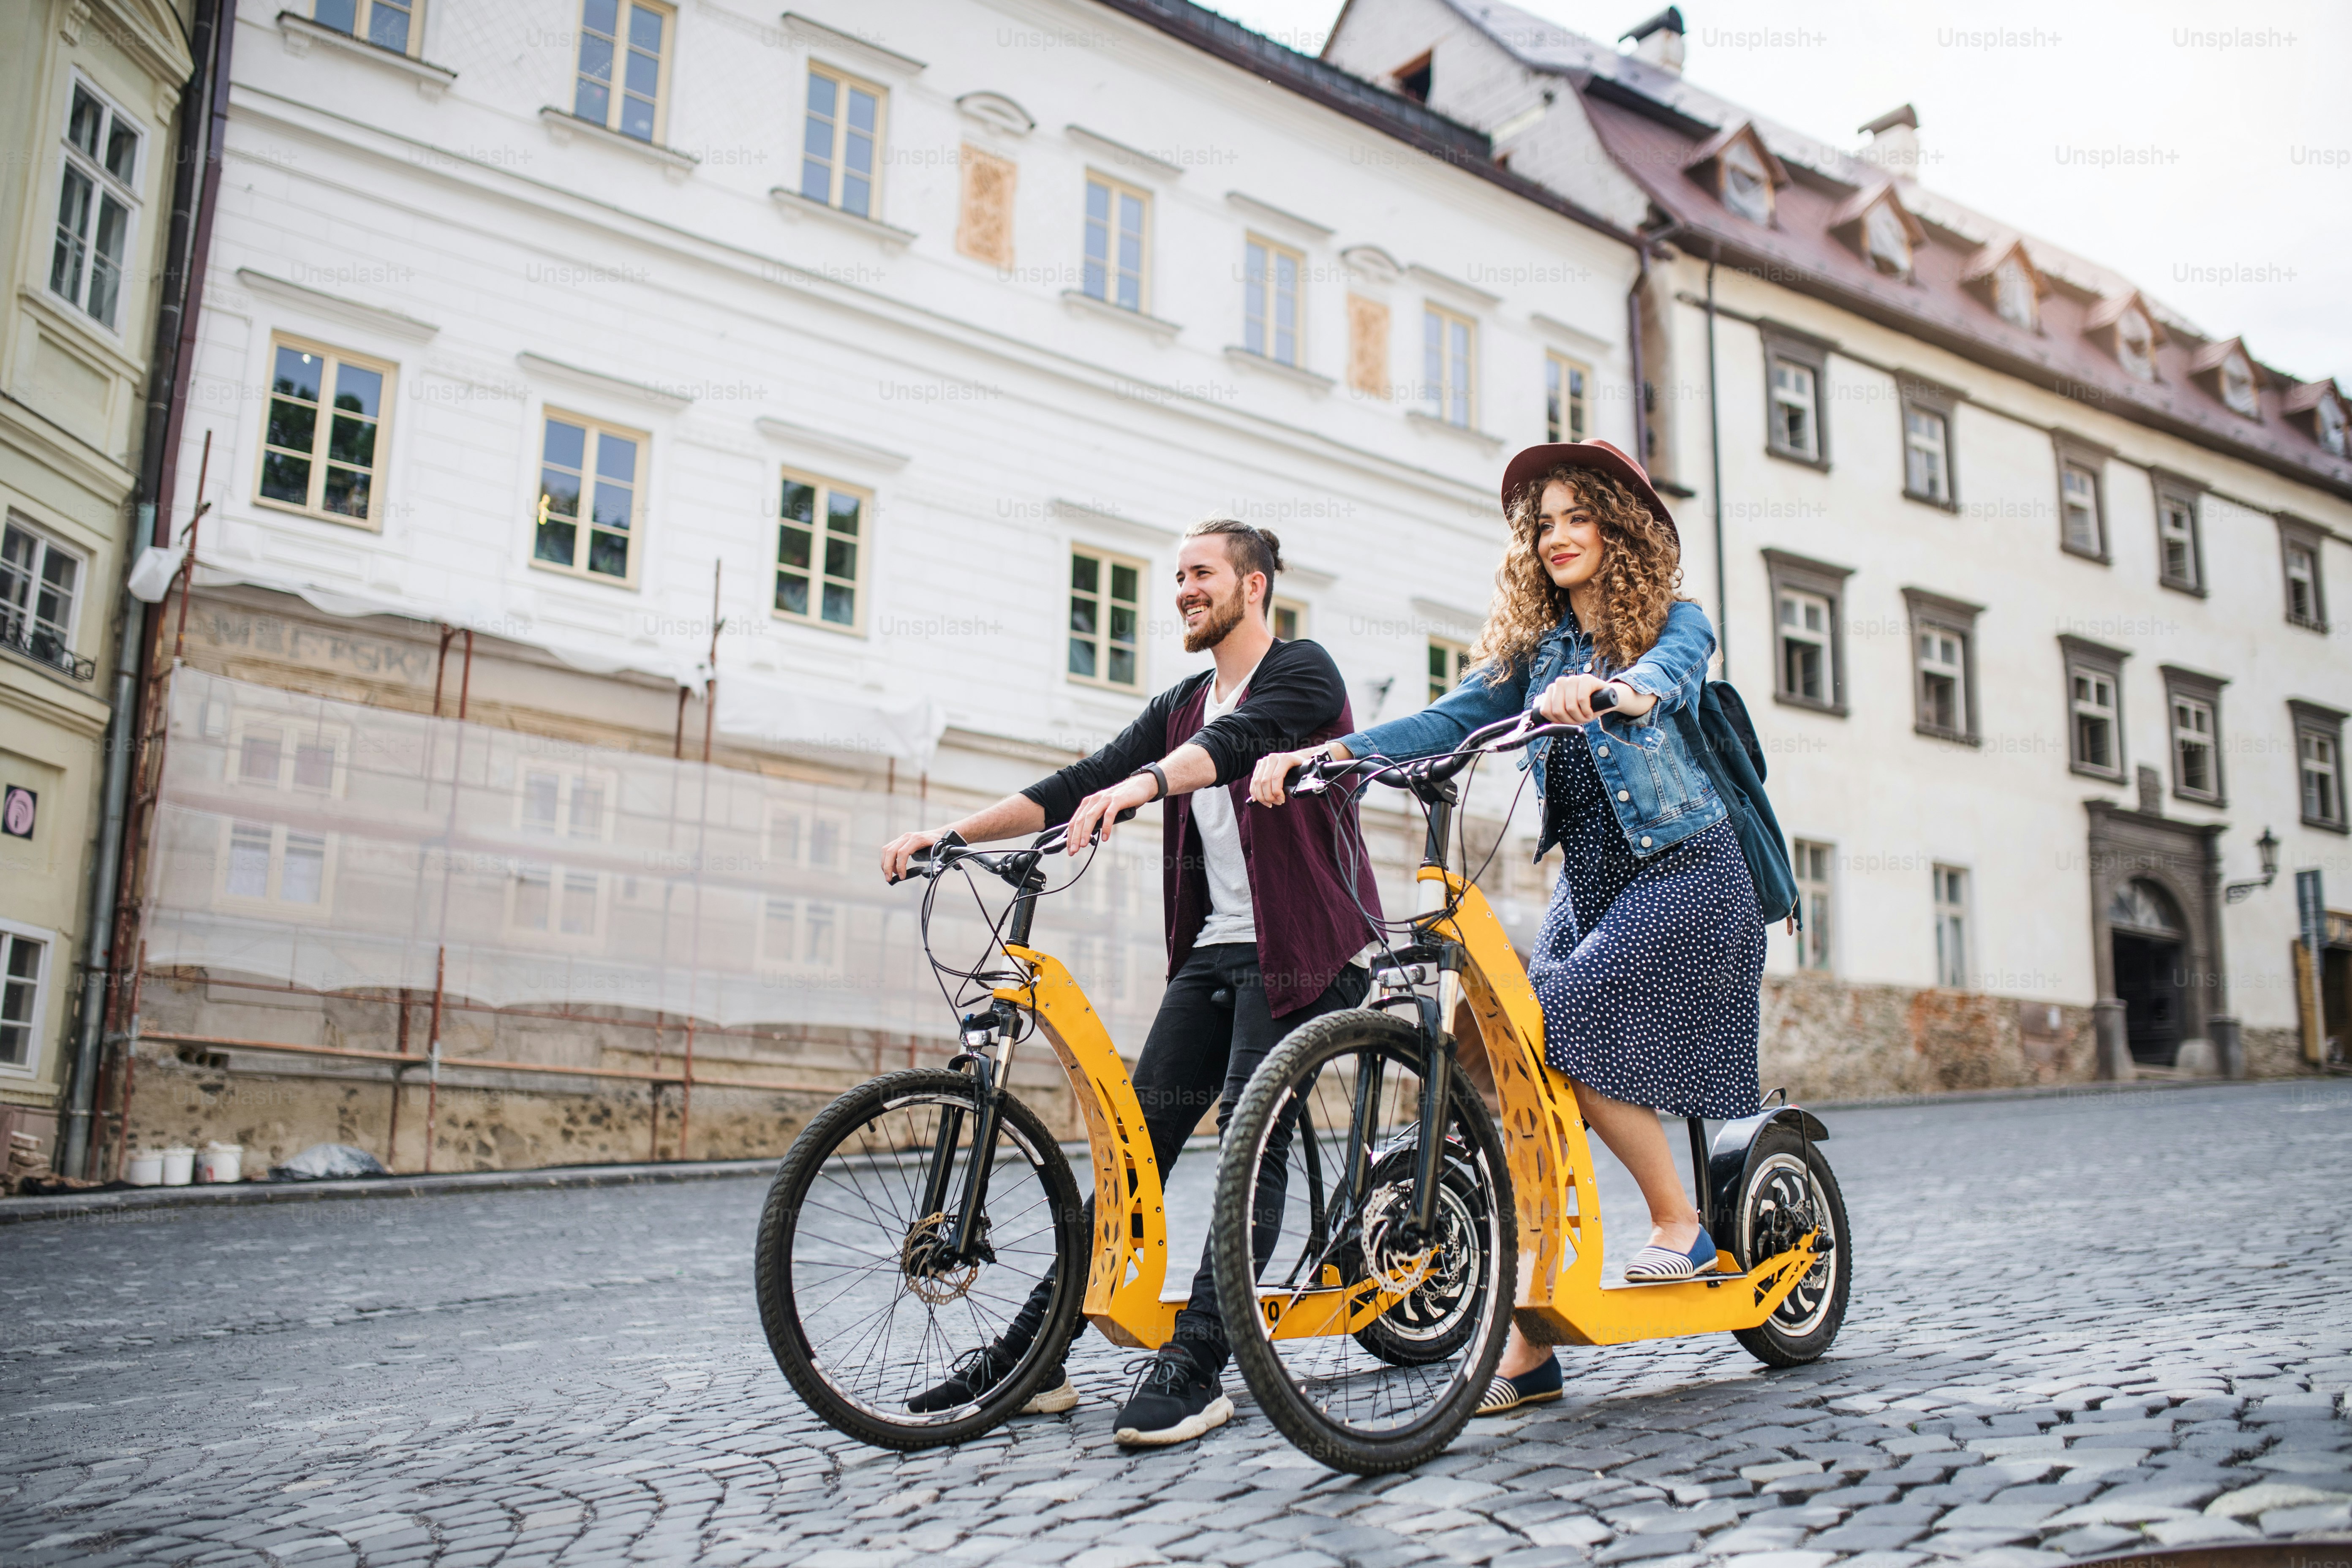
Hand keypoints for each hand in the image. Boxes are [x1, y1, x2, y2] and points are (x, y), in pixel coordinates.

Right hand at [879, 827, 943, 882]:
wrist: (939, 834)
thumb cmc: (939, 844)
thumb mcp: (938, 852)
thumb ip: (934, 861)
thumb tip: (926, 872)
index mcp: (917, 839)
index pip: (902, 852)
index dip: (900, 866)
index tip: (902, 876)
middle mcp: (907, 837)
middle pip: (890, 851)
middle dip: (887, 867)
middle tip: (888, 879)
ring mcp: (902, 838)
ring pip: (886, 849)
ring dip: (885, 864)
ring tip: (890, 875)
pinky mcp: (899, 841)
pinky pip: (888, 849)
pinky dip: (887, 860)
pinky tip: (893, 869)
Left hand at [1063, 773, 1153, 855]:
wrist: (1139, 786)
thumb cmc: (1122, 800)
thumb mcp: (1105, 808)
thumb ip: (1096, 818)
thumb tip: (1088, 834)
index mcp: (1089, 802)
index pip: (1075, 820)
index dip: (1070, 835)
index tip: (1070, 848)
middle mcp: (1095, 799)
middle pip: (1080, 819)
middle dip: (1075, 836)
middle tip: (1073, 850)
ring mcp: (1106, 799)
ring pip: (1091, 816)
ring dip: (1086, 832)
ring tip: (1084, 844)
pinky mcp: (1117, 800)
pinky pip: (1109, 814)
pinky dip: (1106, 826)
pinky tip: (1105, 837)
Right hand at [1250, 746, 1332, 806]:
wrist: (1297, 757)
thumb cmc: (1301, 767)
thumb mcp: (1303, 773)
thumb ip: (1299, 781)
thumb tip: (1296, 793)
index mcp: (1284, 758)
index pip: (1276, 778)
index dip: (1277, 792)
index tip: (1282, 800)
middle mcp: (1273, 757)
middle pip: (1264, 781)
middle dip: (1269, 796)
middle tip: (1275, 803)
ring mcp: (1264, 760)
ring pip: (1257, 781)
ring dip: (1261, 796)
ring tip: (1269, 803)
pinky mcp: (1259, 764)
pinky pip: (1254, 780)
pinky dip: (1254, 791)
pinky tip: (1258, 799)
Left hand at [1536, 675, 1655, 724]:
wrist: (1607, 699)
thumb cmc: (1586, 707)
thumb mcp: (1568, 714)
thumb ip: (1555, 716)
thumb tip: (1543, 723)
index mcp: (1553, 690)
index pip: (1546, 710)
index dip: (1557, 721)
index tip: (1567, 722)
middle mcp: (1560, 682)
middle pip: (1557, 710)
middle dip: (1569, 720)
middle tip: (1579, 720)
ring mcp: (1573, 679)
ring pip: (1569, 706)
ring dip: (1580, 717)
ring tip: (1586, 715)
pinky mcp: (1586, 679)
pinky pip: (1581, 699)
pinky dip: (1587, 710)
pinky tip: (1590, 711)